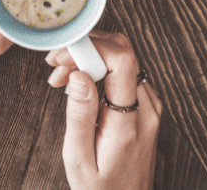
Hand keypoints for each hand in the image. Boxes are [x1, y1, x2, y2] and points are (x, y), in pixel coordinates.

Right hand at [46, 31, 160, 189]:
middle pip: (122, 52)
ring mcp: (151, 105)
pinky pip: (124, 72)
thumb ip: (79, 115)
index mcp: (130, 123)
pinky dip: (100, 69)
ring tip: (62, 79)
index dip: (90, 47)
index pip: (122, 61)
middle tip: (56, 67)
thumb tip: (78, 74)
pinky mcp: (147, 105)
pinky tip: (80, 85)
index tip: (63, 56)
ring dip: (90, 58)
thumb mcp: (79, 159)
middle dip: (85, 49)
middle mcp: (147, 108)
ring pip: (122, 59)